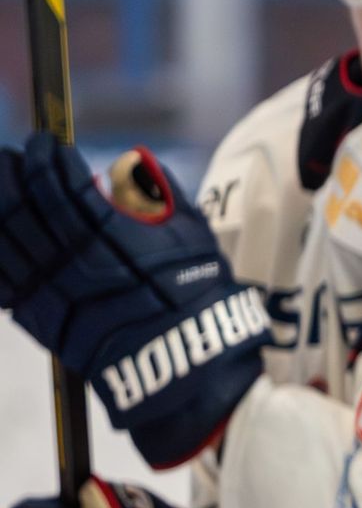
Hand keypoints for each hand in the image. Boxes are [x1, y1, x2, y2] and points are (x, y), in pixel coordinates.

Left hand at [0, 134, 268, 466]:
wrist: (184, 364)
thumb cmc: (198, 296)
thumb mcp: (194, 235)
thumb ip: (160, 195)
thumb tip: (134, 165)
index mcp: (109, 234)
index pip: (61, 183)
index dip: (48, 157)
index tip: (47, 143)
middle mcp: (72, 258)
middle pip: (23, 205)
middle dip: (11, 174)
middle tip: (8, 156)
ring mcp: (51, 290)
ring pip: (6, 239)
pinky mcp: (41, 319)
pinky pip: (3, 281)